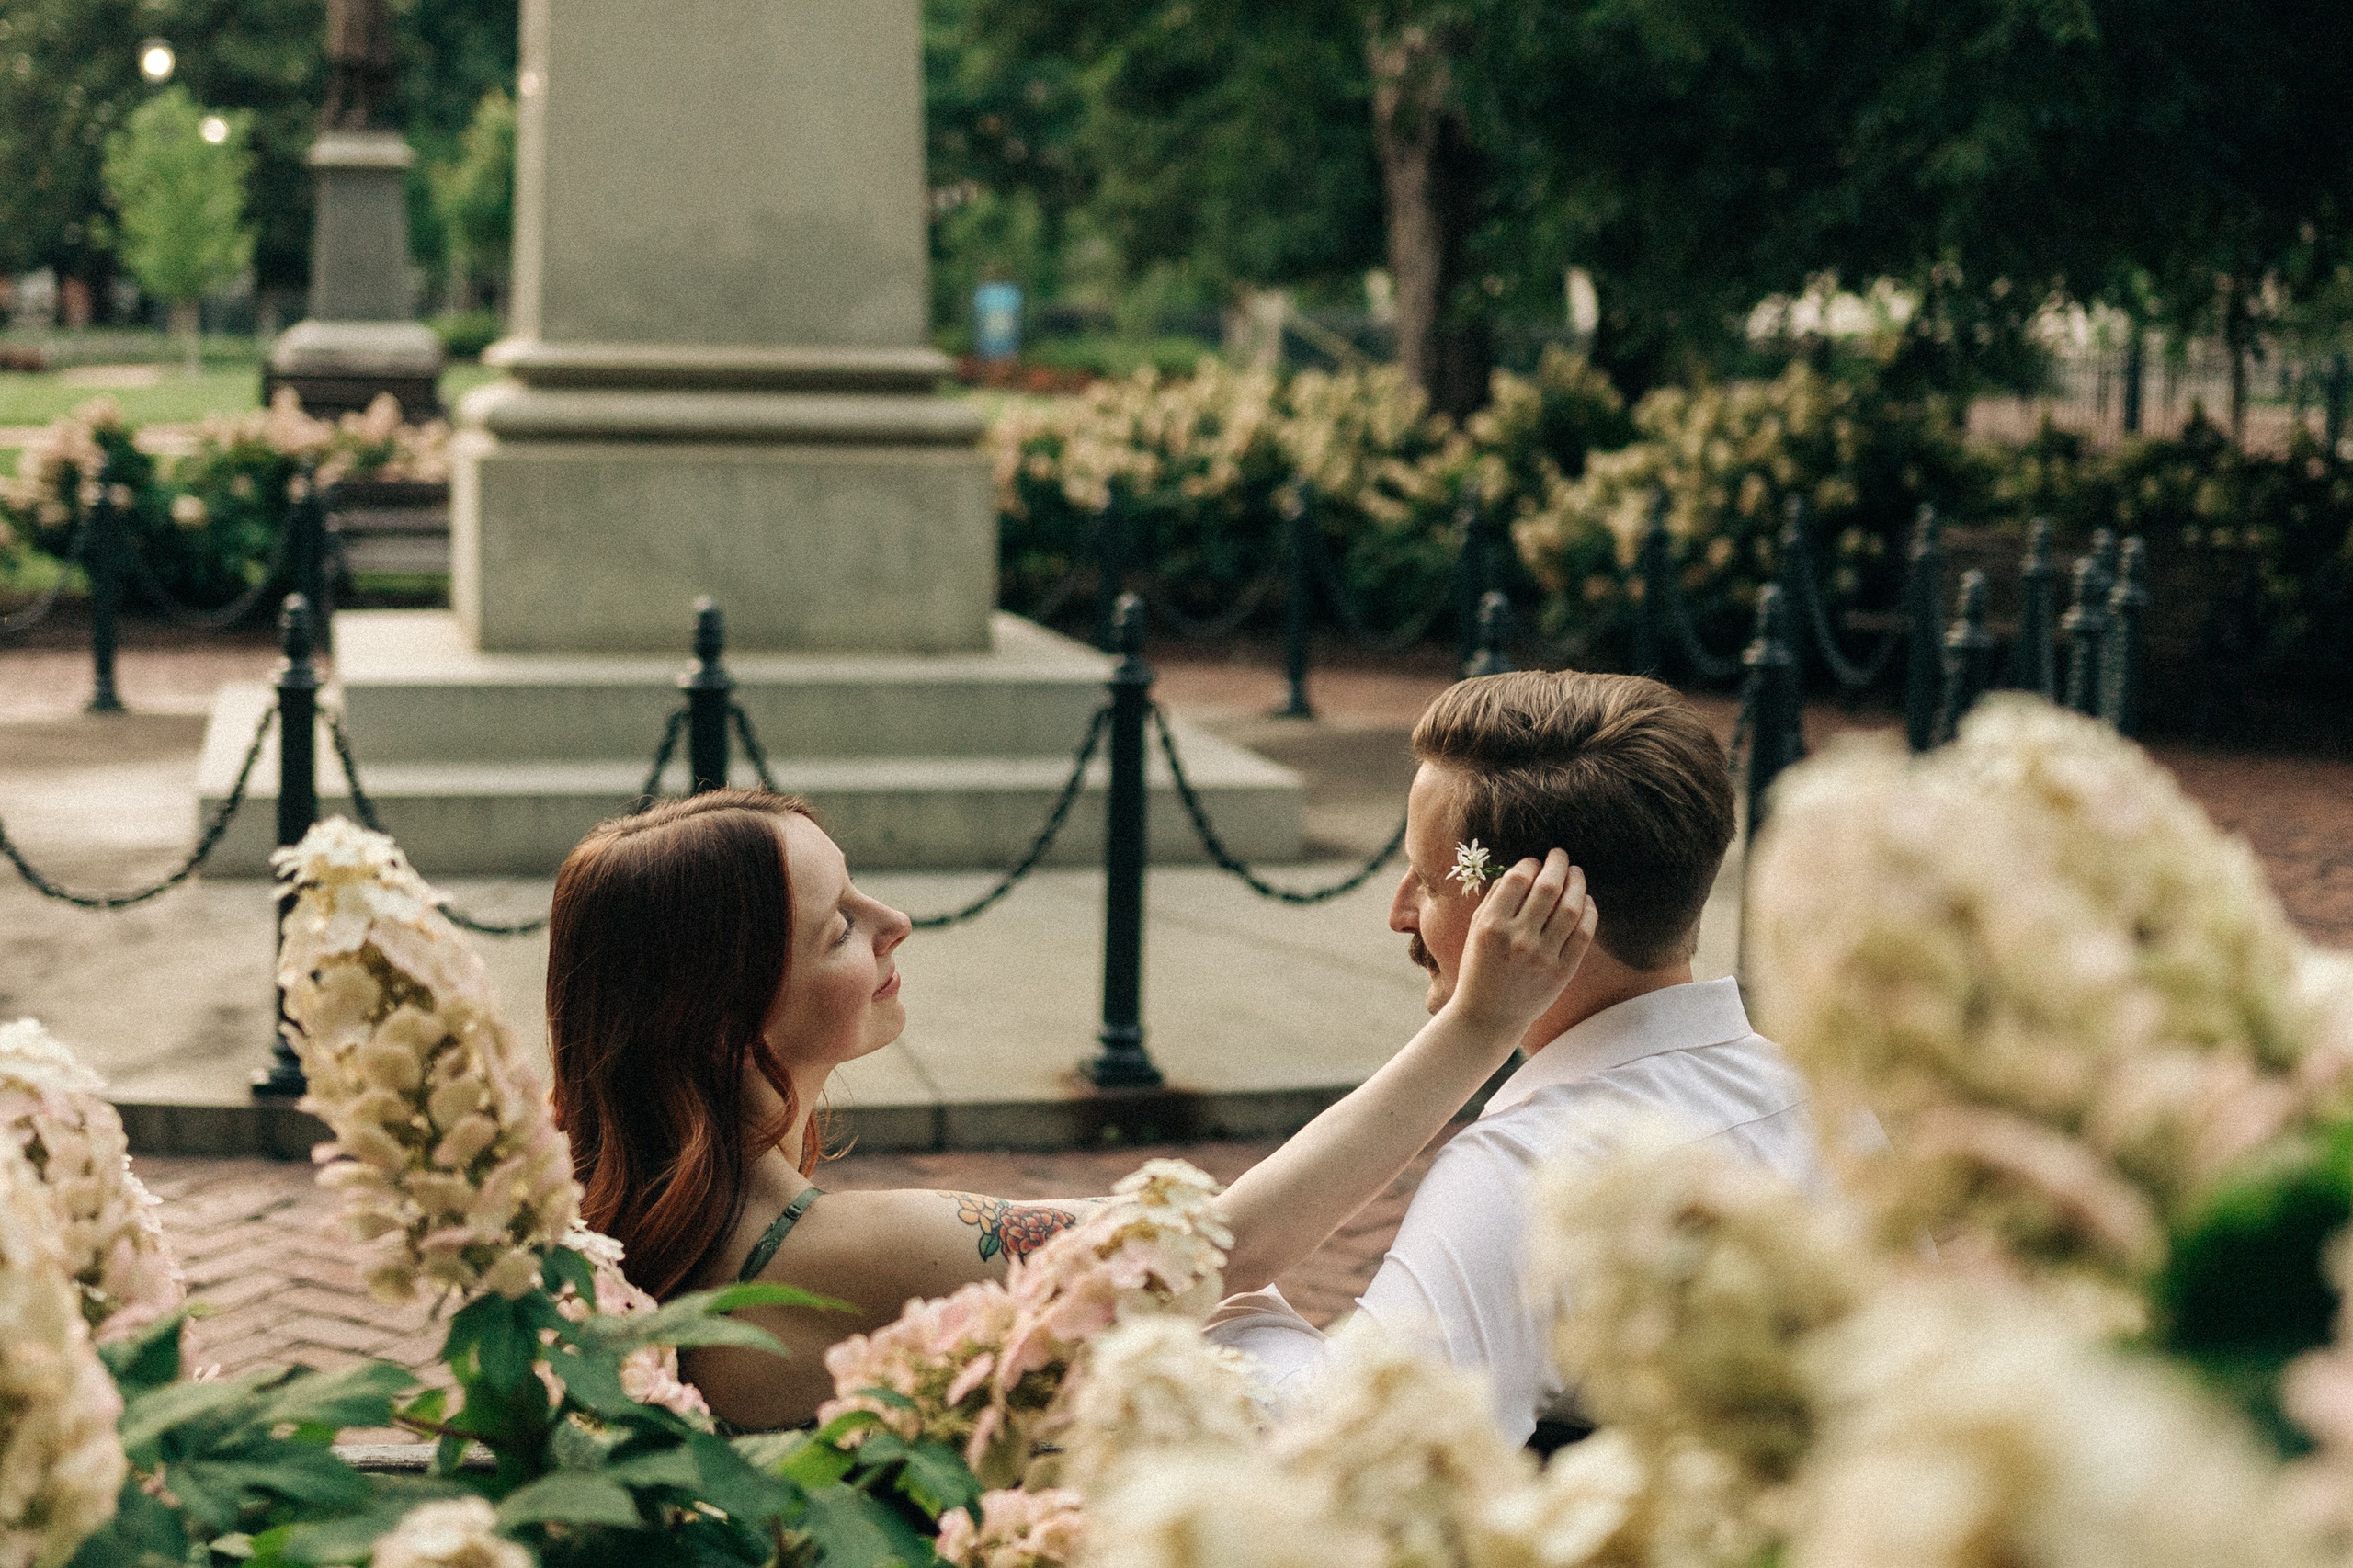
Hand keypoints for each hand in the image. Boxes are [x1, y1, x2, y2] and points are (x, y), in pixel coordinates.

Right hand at [1447, 850, 1595, 1039]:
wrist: (1488, 1016)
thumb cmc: (1479, 967)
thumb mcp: (1475, 930)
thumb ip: (1495, 898)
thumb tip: (1523, 867)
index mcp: (1491, 926)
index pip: (1518, 879)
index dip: (1530, 864)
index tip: (1533, 862)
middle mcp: (1518, 940)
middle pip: (1549, 887)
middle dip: (1558, 864)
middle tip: (1560, 855)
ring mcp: (1543, 957)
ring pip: (1571, 907)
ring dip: (1577, 883)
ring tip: (1575, 873)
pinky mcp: (1562, 972)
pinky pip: (1584, 933)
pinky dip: (1589, 911)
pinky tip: (1585, 901)